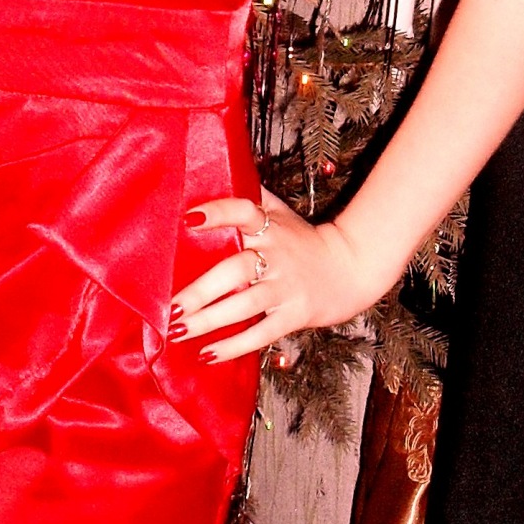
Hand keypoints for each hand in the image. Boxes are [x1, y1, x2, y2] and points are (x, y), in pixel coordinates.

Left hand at [169, 187, 384, 362]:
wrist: (351, 267)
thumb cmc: (303, 240)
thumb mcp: (281, 212)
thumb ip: (252, 197)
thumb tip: (218, 169)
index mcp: (270, 227)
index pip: (244, 212)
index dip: (218, 213)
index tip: (189, 220)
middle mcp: (276, 256)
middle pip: (235, 270)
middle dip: (201, 290)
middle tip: (171, 306)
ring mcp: (285, 288)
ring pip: (244, 305)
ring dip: (209, 321)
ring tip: (178, 331)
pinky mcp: (294, 315)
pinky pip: (261, 333)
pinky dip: (234, 346)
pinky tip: (207, 354)